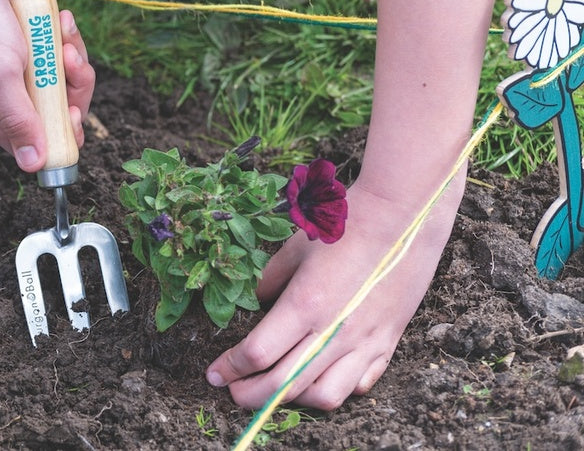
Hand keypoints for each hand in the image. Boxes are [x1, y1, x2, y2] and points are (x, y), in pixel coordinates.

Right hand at [0, 0, 94, 171]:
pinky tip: (59, 18)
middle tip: (67, 59)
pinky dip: (66, 36)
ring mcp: (26, 72)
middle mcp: (14, 99)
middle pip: (64, 110)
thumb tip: (34, 165)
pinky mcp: (34, 47)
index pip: (44, 146)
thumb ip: (19, 120)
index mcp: (0, 118)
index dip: (65, 131)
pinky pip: (63, 51)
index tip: (70, 107)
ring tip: (62, 30)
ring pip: (68, 79)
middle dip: (74, 84)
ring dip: (73, 54)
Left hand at [204, 178, 459, 409]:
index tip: (214, 374)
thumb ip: (270, 282)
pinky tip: (320, 376)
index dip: (230, 368)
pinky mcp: (387, 343)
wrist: (402, 216)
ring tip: (277, 388)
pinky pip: (360, 384)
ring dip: (294, 400)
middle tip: (232, 392)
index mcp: (304, 305)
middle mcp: (334, 332)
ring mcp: (364, 342)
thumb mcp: (295, 250)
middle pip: (283, 384)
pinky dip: (336, 388)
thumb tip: (259, 305)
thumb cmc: (343, 225)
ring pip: (324, 397)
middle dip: (250, 396)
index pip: (257, 354)